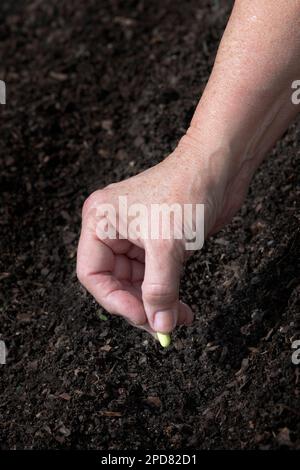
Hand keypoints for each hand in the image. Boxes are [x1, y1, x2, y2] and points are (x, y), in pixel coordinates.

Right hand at [76, 143, 245, 336]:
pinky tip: (181, 307)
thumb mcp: (167, 246)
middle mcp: (112, 229)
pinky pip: (154, 275)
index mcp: (99, 221)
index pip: (92, 273)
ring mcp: (134, 236)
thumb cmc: (187, 191)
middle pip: (115, 282)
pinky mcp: (156, 241)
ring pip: (136, 282)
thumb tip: (160, 325)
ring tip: (179, 319)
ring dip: (156, 303)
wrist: (219, 168)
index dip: (115, 300)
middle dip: (139, 305)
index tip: (142, 318)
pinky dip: (167, 293)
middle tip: (161, 327)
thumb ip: (160, 289)